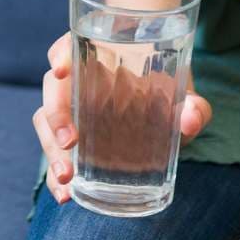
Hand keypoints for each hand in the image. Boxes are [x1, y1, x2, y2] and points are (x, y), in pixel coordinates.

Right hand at [34, 31, 212, 204]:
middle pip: (53, 89)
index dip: (62, 54)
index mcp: (100, 55)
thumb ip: (194, 105)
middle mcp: (78, 79)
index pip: (71, 45)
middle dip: (56, 116)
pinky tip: (64, 195)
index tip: (61, 70)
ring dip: (51, 150)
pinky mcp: (70, 137)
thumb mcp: (185, 94)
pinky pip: (54, 151)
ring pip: (45, 122)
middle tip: (69, 143)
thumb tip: (191, 120)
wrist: (162, 104)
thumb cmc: (168, 87)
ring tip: (66, 179)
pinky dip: (54, 173)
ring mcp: (71, 109)